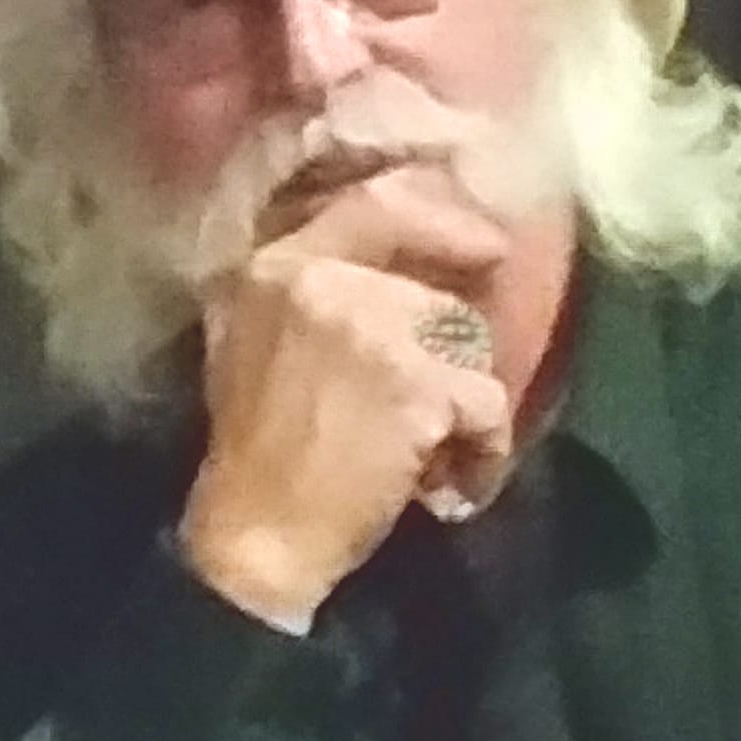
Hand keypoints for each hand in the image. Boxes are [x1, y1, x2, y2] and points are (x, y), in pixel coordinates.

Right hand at [175, 169, 514, 630]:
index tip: (480, 234)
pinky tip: (451, 483)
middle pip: (433, 277)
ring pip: (466, 340)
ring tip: (438, 450)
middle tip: (482, 350)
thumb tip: (401, 266)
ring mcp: (371, 324)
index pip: (374, 202)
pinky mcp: (416, 381)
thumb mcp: (257, 342)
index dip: (439, 214)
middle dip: (467, 311)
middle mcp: (320, 278)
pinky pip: (485, 403)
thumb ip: (318, 291)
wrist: (256, 538)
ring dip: (465, 400)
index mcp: (276, 265)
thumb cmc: (258, 453)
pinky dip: (481, 450)